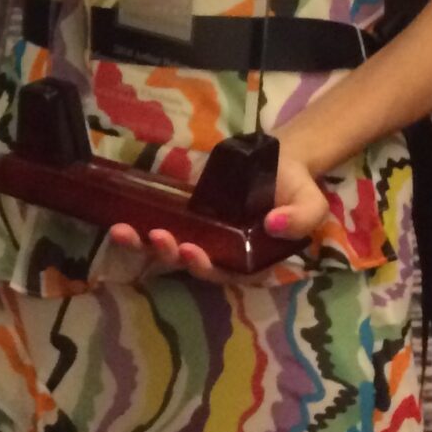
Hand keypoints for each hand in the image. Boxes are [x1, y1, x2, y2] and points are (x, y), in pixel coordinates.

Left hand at [107, 142, 328, 281]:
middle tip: (157, 237)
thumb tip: (273, 225)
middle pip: (190, 264)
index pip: (225, 275)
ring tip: (123, 232)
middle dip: (170, 255)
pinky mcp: (186, 214)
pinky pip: (162, 223)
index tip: (193, 251)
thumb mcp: (312, 202)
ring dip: (144, 245)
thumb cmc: (296, 186)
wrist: (279, 157)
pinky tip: (119, 220)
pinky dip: (138, 225)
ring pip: (169, 248)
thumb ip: (301, 219)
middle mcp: (222, 253)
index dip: (206, 269)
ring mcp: (201, 234)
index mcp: (251, 260)